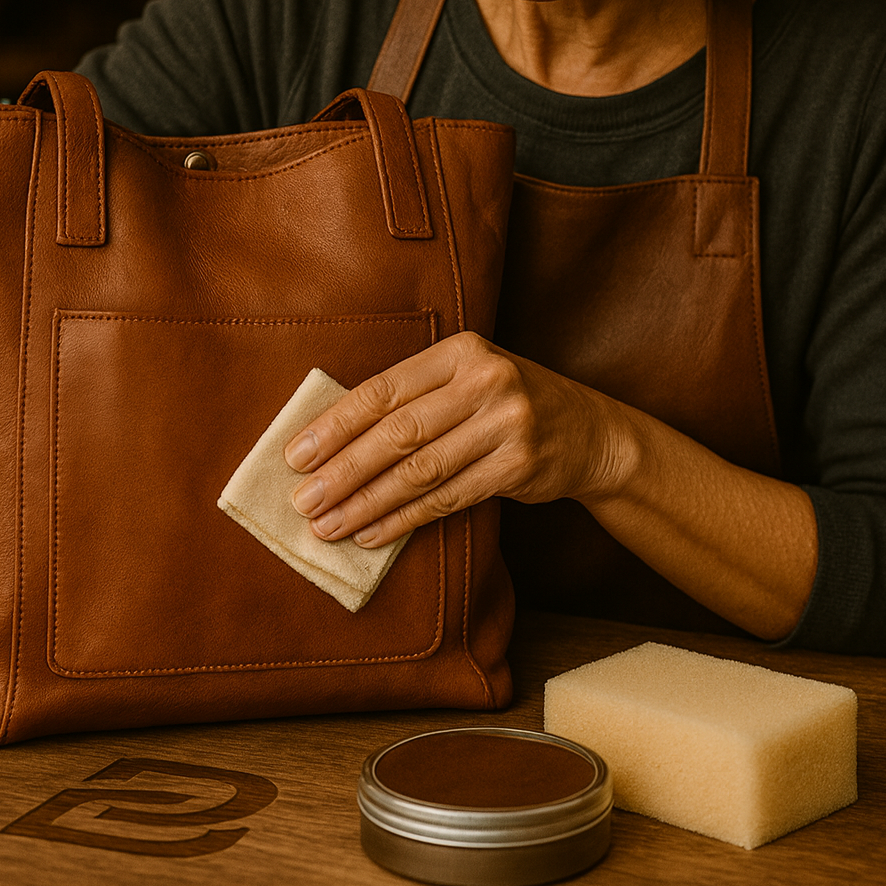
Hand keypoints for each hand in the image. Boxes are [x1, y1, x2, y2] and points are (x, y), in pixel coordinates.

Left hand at [283, 331, 635, 547]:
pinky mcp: (519, 466)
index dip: (335, 425)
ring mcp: (506, 423)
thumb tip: (329, 438)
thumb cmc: (507, 405)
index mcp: (460, 351)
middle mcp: (485, 381)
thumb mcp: (467, 380)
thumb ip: (413, 397)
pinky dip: (404, 520)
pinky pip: (448, 499)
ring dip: (366, 503)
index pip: (383, 390)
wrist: (590, 431)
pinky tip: (372, 534)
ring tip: (327, 526)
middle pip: (398, 433)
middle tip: (303, 500)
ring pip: (419, 471)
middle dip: (343, 470)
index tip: (296, 455)